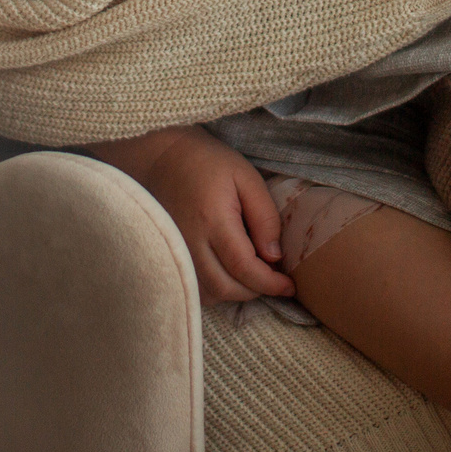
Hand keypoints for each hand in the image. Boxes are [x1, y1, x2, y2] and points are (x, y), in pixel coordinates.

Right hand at [87, 124, 292, 303]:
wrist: (161, 158)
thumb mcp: (246, 177)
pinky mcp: (169, 256)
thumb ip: (264, 216)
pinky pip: (194, 288)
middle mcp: (190, 243)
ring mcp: (175, 252)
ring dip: (235, 292)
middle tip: (274, 279)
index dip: (270, 283)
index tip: (289, 286)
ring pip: (209, 293)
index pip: (244, 268)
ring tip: (253, 274)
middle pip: (226, 287)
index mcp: (212, 221)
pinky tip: (228, 273)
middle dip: (255, 290)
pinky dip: (216, 289)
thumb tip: (275, 257)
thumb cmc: (208, 162)